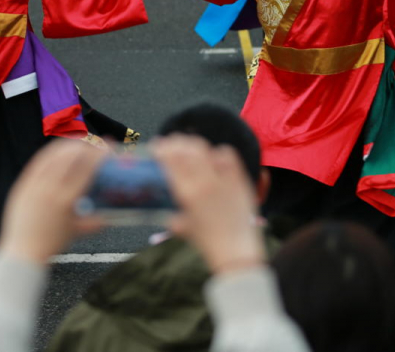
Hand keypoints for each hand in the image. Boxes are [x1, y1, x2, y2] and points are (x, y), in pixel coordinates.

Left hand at [0, 139, 107, 264]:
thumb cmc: (50, 244)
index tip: (108, 148)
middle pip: (70, 156)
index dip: (99, 155)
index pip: (86, 169)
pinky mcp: (23, 184)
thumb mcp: (76, 232)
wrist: (23, 251)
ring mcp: (34, 185)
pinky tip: (58, 151)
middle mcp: (50, 189)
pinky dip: (51, 153)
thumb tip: (110, 218)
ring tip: (79, 143)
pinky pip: (38, 162)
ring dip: (68, 145)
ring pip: (53, 155)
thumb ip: (95, 223)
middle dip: (85, 145)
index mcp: (66, 200)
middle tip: (94, 143)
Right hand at [152, 136, 265, 273]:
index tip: (156, 146)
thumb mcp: (181, 226)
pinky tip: (213, 157)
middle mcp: (203, 182)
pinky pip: (227, 154)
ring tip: (189, 146)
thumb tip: (161, 204)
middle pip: (185, 149)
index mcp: (186, 193)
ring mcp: (222, 179)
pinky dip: (217, 152)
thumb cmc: (207, 242)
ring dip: (193, 145)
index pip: (170, 160)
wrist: (236, 252)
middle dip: (175, 142)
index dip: (161, 149)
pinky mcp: (239, 179)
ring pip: (204, 149)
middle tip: (171, 142)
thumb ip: (169, 212)